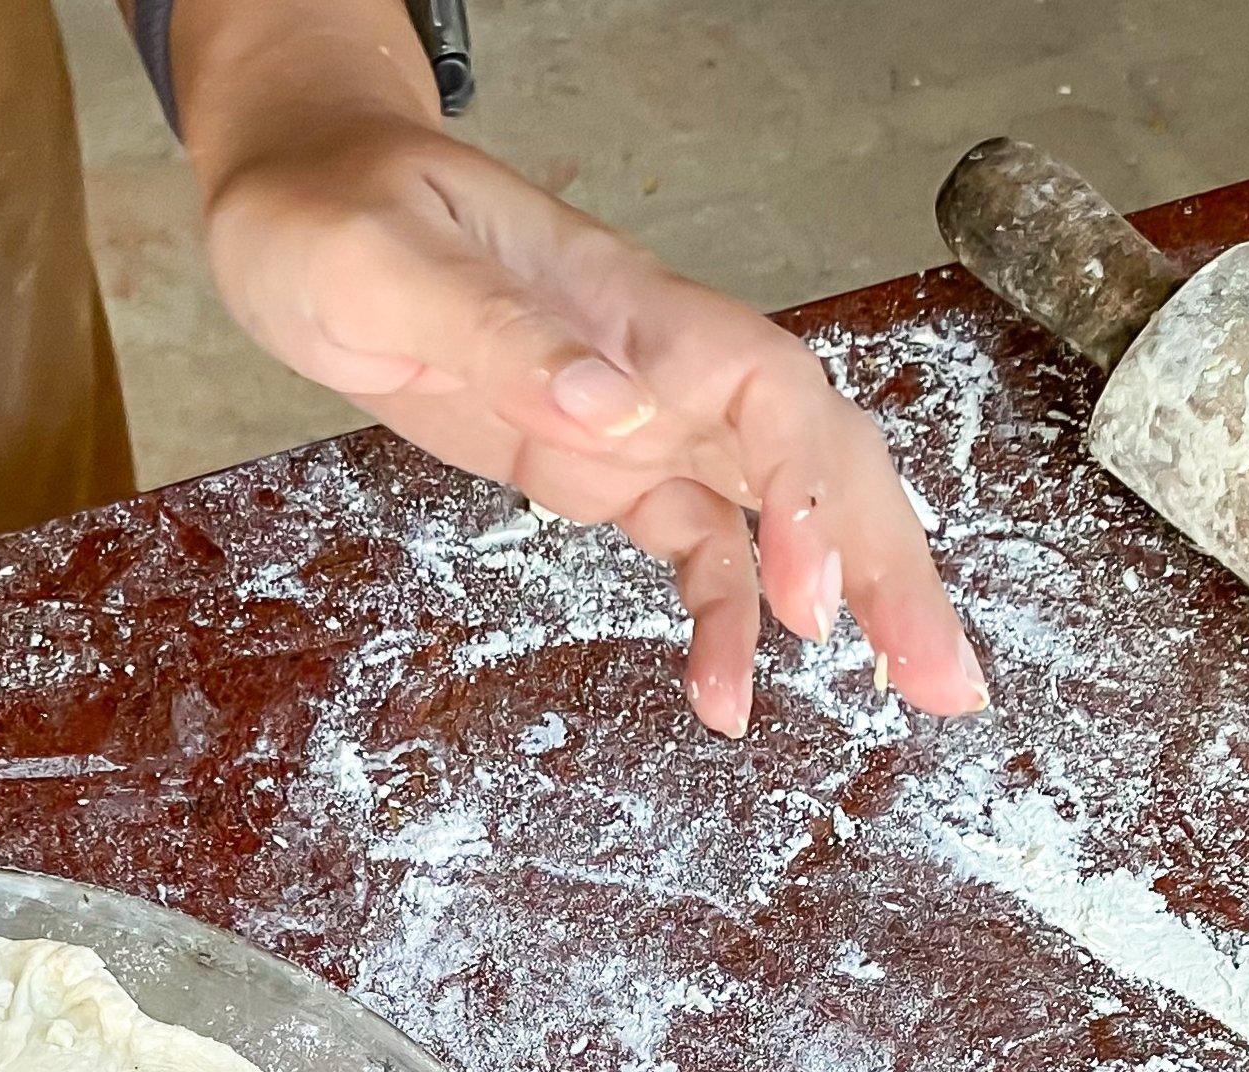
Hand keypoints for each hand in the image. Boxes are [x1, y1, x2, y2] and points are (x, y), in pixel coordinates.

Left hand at [187, 38, 988, 737]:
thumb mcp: (382, 268)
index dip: (806, 491)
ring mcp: (637, 415)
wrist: (301, 196)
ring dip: (847, 600)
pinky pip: (694, 543)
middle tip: (948, 683)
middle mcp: (657, 363)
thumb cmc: (330, 210)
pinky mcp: (597, 464)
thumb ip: (496, 333)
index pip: (765, 393)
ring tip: (910, 699)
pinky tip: (726, 694)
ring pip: (778, 509)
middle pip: (816, 457)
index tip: (812, 597)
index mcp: (626, 308)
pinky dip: (724, 617)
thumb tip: (614, 409)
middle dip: (891, 564)